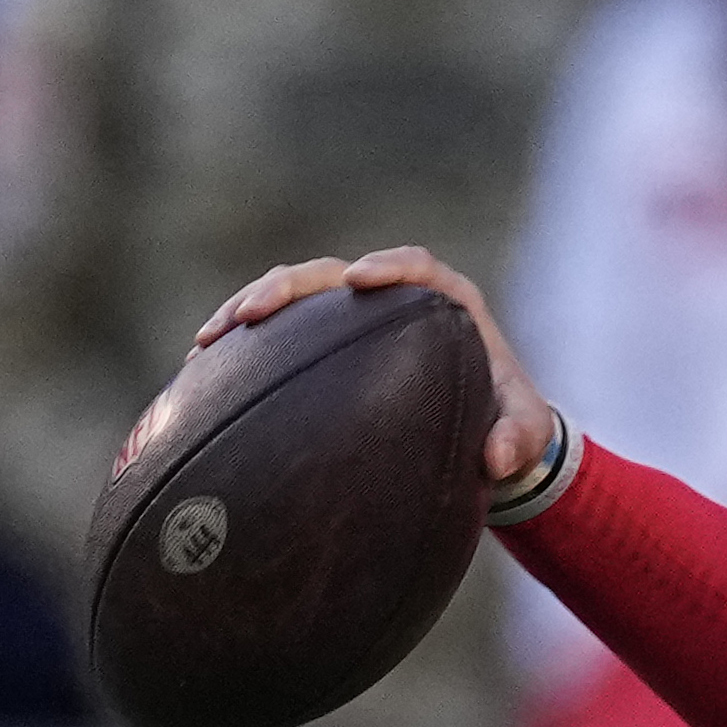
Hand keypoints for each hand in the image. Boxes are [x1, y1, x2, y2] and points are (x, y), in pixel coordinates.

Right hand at [193, 247, 556, 486]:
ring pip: (298, 300)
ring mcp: (356, 322)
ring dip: (250, 309)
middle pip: (335, 277)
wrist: (484, 435)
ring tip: (208, 339)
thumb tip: (497, 459)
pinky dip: (244, 346)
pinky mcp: (328, 346)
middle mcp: (396, 302)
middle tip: (252, 313)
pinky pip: (282, 336)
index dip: (388, 267)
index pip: (418, 268)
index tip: (358, 279)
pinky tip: (202, 369)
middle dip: (290, 287)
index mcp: (448, 304)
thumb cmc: (509, 424)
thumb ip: (519, 438)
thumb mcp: (524, 432)